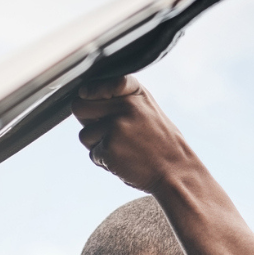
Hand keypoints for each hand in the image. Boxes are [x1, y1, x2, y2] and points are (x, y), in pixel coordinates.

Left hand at [72, 75, 181, 192]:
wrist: (175, 170)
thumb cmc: (157, 142)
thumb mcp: (145, 109)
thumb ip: (119, 99)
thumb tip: (82, 97)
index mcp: (134, 92)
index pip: (96, 83)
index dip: (90, 93)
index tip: (89, 96)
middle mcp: (125, 105)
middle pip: (78, 107)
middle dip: (86, 122)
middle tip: (105, 132)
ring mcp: (116, 126)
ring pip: (84, 135)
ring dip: (97, 145)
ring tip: (122, 149)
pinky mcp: (110, 147)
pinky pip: (93, 154)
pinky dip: (104, 161)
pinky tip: (124, 161)